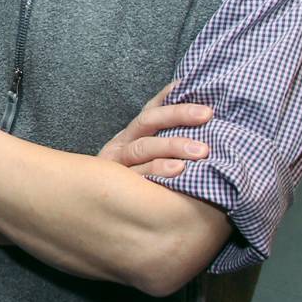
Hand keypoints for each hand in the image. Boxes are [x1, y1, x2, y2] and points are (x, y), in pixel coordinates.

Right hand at [97, 82, 212, 177]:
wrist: (94, 210)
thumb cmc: (135, 183)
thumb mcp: (147, 155)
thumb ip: (166, 138)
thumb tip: (199, 115)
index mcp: (131, 134)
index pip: (153, 109)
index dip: (173, 99)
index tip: (197, 90)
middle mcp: (122, 145)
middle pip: (148, 121)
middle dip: (179, 115)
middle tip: (208, 115)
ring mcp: (117, 166)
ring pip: (143, 148)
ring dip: (173, 146)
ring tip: (201, 150)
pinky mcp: (116, 187)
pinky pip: (139, 177)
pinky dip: (159, 172)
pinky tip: (179, 173)